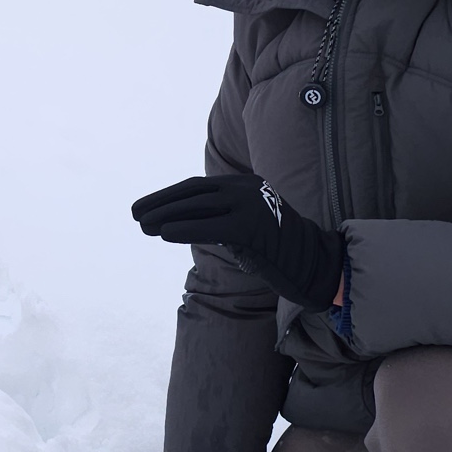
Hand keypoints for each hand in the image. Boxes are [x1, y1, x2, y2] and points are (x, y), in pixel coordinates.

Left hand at [132, 174, 342, 311]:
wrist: (316, 266)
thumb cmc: (277, 252)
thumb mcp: (246, 226)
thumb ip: (220, 218)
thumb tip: (178, 222)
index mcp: (244, 185)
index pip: (198, 187)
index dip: (168, 197)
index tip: (144, 206)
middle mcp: (247, 189)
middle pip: (194, 193)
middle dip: (161, 203)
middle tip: (134, 214)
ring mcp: (252, 205)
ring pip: (198, 206)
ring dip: (165, 215)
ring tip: (142, 224)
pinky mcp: (253, 227)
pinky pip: (211, 227)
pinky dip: (184, 229)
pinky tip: (163, 233)